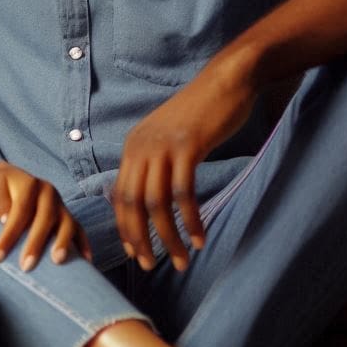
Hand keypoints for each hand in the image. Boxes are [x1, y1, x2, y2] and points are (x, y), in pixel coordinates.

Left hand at [0, 162, 91, 270]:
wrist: (16, 178)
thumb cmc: (2, 188)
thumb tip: (4, 220)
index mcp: (29, 183)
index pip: (19, 211)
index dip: (8, 235)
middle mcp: (48, 192)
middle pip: (45, 217)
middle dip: (35, 243)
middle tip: (25, 266)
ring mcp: (61, 205)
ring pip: (67, 223)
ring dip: (63, 242)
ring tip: (57, 261)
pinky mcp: (69, 216)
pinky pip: (80, 230)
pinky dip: (84, 245)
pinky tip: (85, 261)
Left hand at [115, 56, 258, 271]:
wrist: (226, 81)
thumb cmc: (201, 114)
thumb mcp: (168, 138)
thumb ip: (156, 163)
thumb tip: (149, 199)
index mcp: (133, 146)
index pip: (120, 195)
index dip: (126, 228)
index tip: (135, 253)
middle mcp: (141, 146)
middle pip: (132, 203)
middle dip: (140, 239)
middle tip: (151, 265)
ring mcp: (163, 146)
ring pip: (156, 203)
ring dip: (168, 237)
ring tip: (181, 259)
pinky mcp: (188, 147)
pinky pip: (184, 193)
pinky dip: (191, 220)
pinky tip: (199, 237)